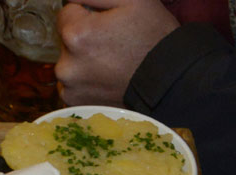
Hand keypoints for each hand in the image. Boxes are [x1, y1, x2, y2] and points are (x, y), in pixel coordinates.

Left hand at [56, 0, 178, 105]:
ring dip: (84, 58)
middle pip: (67, 39)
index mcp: (75, 34)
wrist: (169, 80)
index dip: (87, 13)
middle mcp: (65, 65)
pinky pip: (72, 82)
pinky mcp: (74, 102)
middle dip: (85, 36)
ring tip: (112, 61)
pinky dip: (85, 78)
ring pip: (69, 61)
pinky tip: (106, 77)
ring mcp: (69, 86)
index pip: (66, 13)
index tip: (107, 21)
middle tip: (114, 42)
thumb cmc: (153, 35)